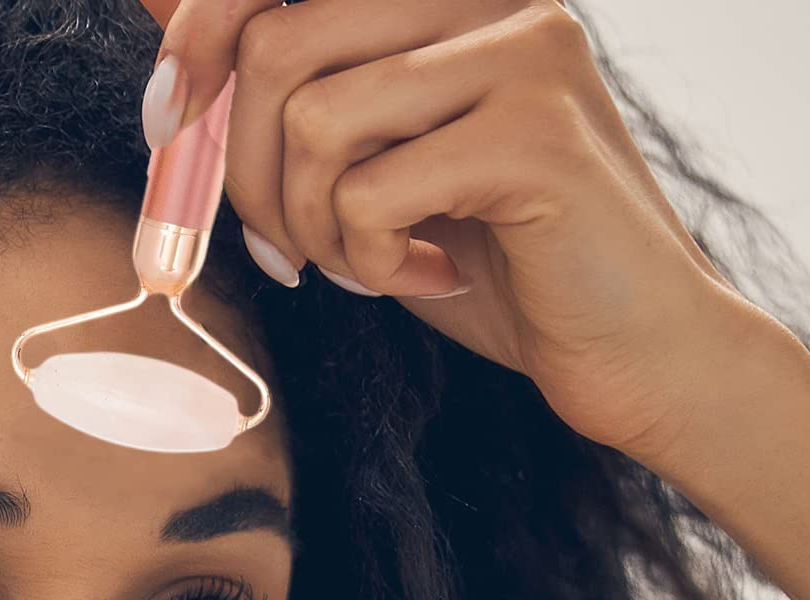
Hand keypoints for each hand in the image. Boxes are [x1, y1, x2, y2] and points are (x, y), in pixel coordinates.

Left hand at [138, 0, 783, 466]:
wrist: (641, 356)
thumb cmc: (509, 272)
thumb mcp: (385, 173)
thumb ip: (303, 102)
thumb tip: (173, 30)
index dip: (199, 36)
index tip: (168, 121)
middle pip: (278, 40)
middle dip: (240, 169)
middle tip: (281, 249)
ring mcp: (521, 52)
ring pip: (314, 117)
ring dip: (310, 223)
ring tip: (367, 265)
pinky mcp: (534, 132)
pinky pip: (369, 188)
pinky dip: (369, 255)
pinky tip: (423, 275)